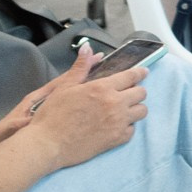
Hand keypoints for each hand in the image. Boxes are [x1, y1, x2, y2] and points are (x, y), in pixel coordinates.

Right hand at [25, 42, 148, 166]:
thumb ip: (81, 67)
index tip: (143, 72)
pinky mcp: (116, 139)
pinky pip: (132, 130)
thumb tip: (87, 47)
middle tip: (126, 93)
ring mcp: (118, 122)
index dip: (140, 73)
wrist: (47, 145)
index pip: (132, 76)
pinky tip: (116, 125)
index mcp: (103, 88)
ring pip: (142, 111)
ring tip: (123, 109)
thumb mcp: (64, 87)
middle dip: (136, 90)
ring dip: (135, 108)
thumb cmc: (52, 115)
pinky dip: (127, 127)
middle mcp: (115, 104)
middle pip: (141, 93)